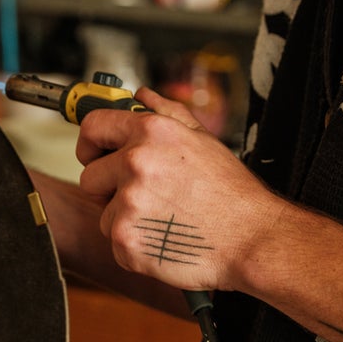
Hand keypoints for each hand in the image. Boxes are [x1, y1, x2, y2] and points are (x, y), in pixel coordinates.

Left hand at [73, 89, 280, 294]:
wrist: (252, 239)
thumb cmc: (232, 193)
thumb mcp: (203, 139)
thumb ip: (166, 112)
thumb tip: (140, 95)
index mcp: (151, 132)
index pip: (93, 126)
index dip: (90, 142)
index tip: (94, 153)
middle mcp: (136, 163)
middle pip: (90, 176)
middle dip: (109, 188)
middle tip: (145, 197)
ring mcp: (129, 203)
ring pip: (104, 213)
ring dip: (126, 219)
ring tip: (165, 219)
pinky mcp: (127, 240)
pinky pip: (116, 243)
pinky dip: (136, 246)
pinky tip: (165, 238)